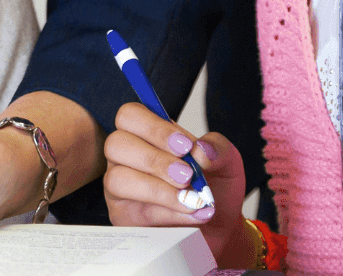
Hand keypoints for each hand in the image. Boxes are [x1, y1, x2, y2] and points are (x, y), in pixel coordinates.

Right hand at [104, 103, 254, 267]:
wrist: (220, 226)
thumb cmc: (216, 186)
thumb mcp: (226, 161)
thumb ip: (217, 148)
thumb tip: (201, 150)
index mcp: (146, 134)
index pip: (130, 115)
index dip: (153, 127)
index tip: (184, 146)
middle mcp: (126, 157)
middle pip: (116, 144)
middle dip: (154, 159)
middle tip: (186, 175)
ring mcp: (121, 188)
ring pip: (118, 179)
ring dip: (157, 189)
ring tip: (190, 198)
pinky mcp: (124, 218)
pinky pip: (134, 212)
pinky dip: (166, 213)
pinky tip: (189, 214)